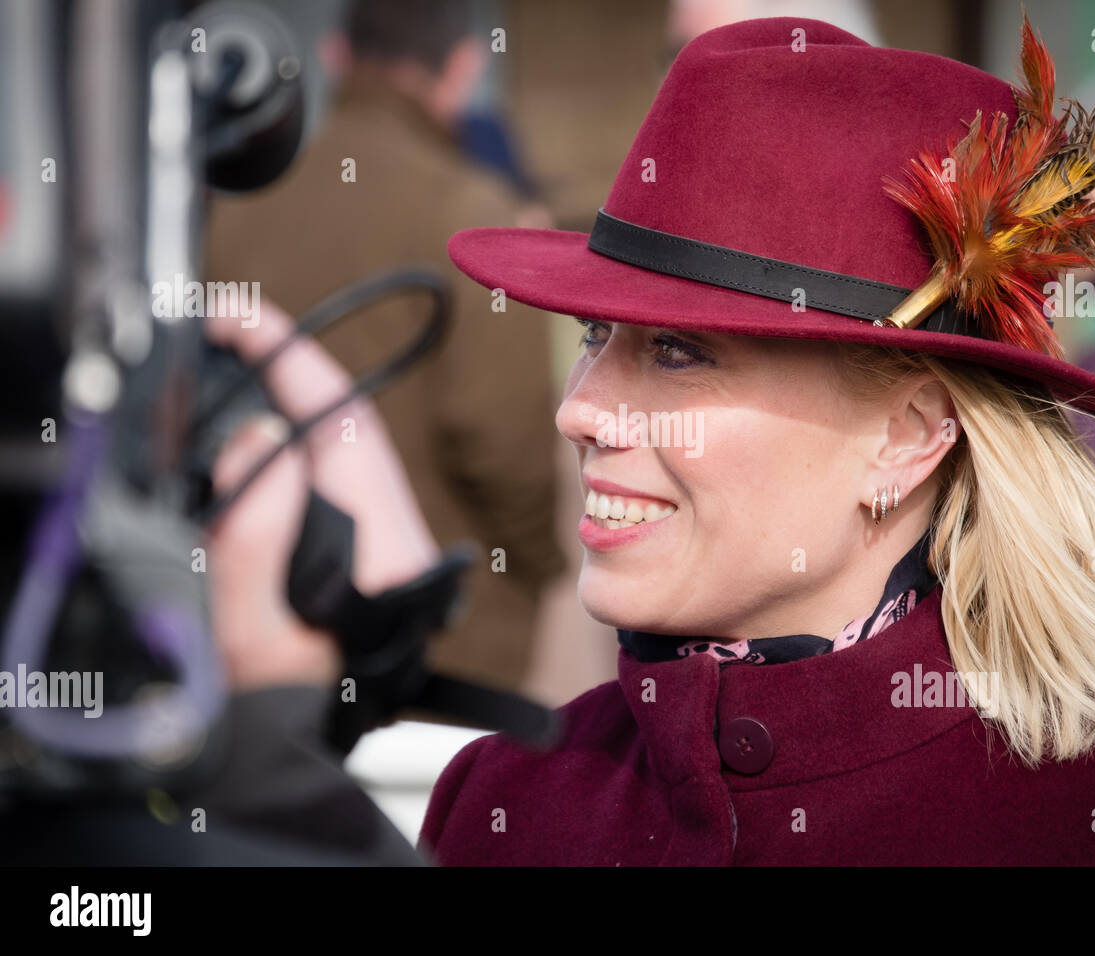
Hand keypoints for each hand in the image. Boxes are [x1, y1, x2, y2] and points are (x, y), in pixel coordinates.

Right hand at [204, 300, 439, 691]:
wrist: (298, 758)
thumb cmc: (277, 709)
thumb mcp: (248, 635)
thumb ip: (251, 538)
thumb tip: (256, 440)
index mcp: (379, 553)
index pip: (344, 428)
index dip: (294, 362)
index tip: (241, 321)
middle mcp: (394, 539)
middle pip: (347, 427)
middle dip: (289, 370)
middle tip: (228, 330)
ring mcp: (385, 543)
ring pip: (341, 449)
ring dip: (292, 404)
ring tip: (236, 364)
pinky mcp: (368, 551)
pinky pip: (333, 478)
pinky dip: (293, 445)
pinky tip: (258, 434)